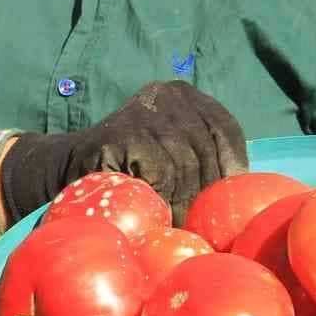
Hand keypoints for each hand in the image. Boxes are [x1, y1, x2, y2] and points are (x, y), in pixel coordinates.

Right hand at [0, 80, 247, 224]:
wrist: (69, 171)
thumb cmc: (131, 172)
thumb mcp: (173, 156)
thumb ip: (202, 159)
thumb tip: (246, 190)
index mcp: (184, 95)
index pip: (225, 128)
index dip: (232, 164)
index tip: (230, 196)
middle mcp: (167, 94)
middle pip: (207, 147)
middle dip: (208, 189)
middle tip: (202, 220)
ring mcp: (144, 109)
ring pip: (187, 162)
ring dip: (186, 199)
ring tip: (182, 221)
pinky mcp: (124, 132)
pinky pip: (162, 170)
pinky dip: (165, 196)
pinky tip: (160, 210)